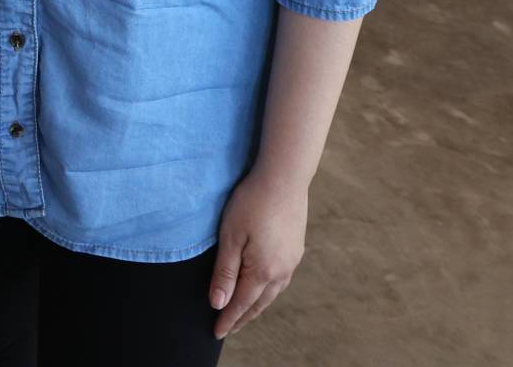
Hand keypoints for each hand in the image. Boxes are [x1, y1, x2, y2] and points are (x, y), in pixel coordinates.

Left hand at [210, 167, 306, 339]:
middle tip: (228, 328)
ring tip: (244, 313)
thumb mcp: (230, 237)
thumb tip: (218, 304)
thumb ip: (225, 273)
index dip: (228, 319)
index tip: (217, 333)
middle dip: (243, 317)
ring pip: (272, 293)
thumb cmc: (251, 203)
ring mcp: (292, 261)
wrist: (284, 178)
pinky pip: (281, 280)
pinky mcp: (296, 249)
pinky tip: (264, 288)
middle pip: (259, 303)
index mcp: (263, 271)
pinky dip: (268, 291)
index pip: (242, 304)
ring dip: (257, 306)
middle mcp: (282, 271)